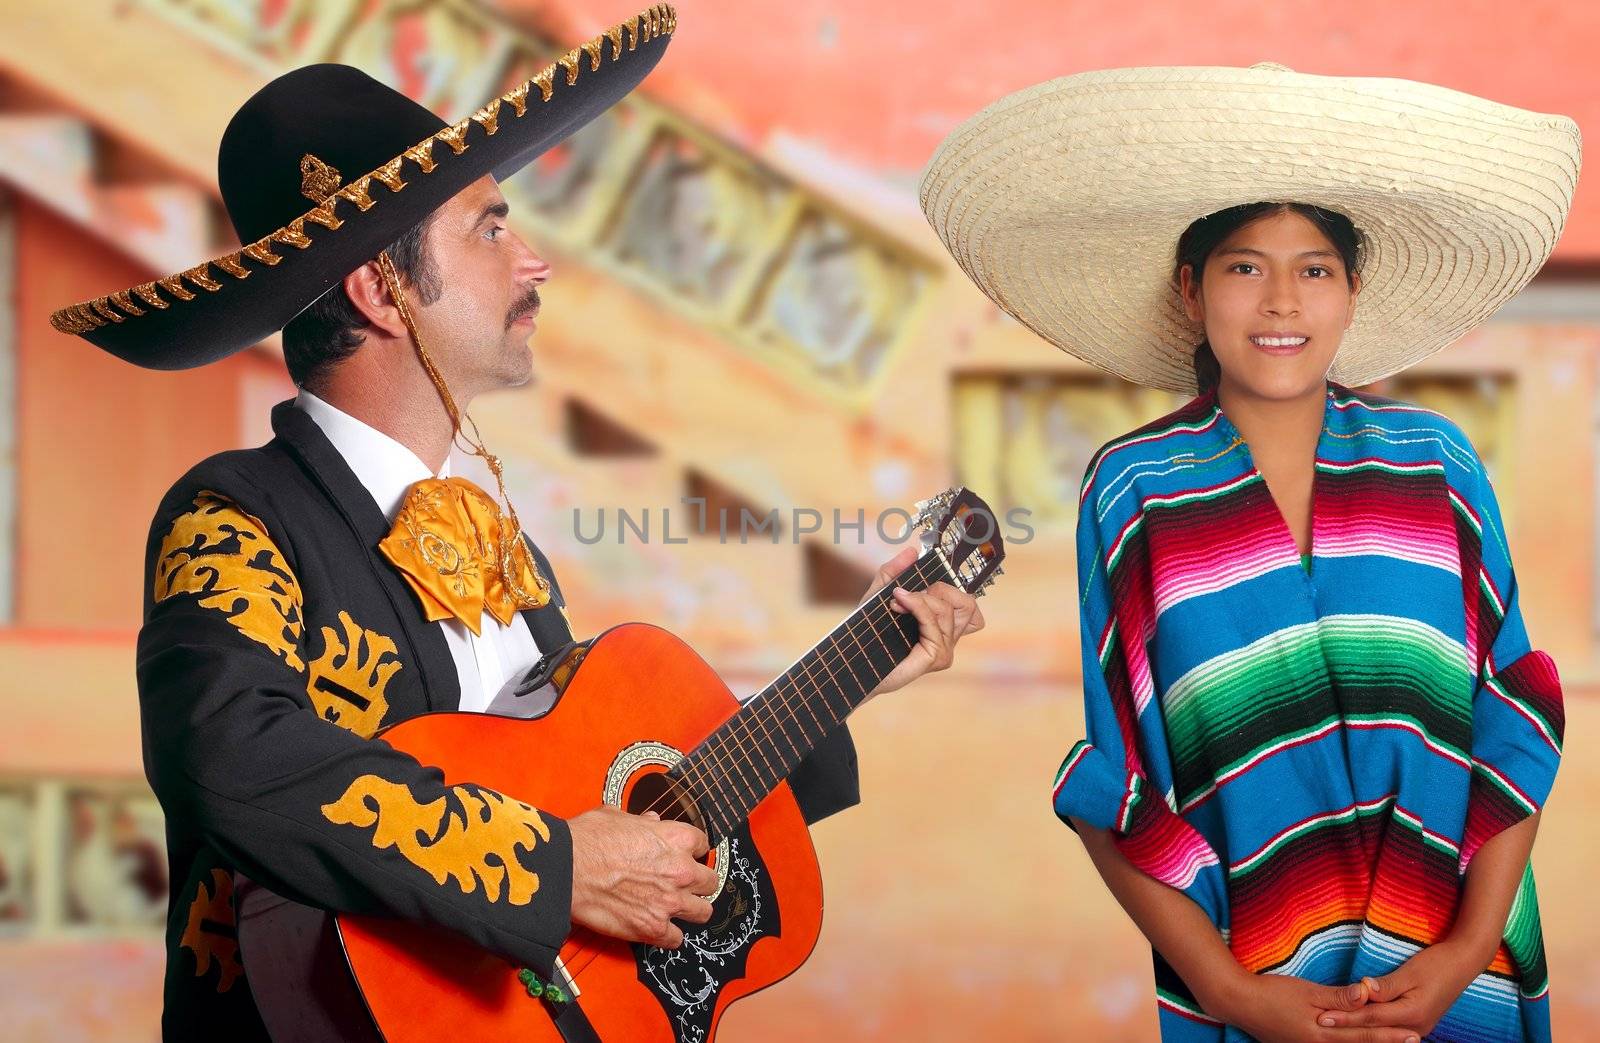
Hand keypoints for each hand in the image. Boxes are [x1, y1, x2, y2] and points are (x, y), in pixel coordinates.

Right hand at [566, 806, 719, 948]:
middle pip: (710, 881)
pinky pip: (677, 939)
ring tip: (677, 910)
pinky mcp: (653, 928)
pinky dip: (668, 936)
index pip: (702, 844)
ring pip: (703, 912)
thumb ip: (641, 822)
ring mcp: (670, 902)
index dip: (691, 851)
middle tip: (683, 885)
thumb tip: (650, 822)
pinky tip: (657, 929)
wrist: (566, 870)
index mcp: (675, 838)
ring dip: (691, 910)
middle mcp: (681, 870)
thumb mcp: (617, 816)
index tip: (684, 856)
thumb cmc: (587, 840)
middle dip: (698, 883)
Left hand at [859, 546, 984, 697]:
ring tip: (896, 603)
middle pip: (966, 603)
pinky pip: (934, 622)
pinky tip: (898, 606)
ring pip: (946, 609)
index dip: (948, 587)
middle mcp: (947, 638)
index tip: (916, 585)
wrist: (853, 662)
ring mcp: (944, 649)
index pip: (968, 604)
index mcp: (940, 625)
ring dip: (920, 599)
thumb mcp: (878, 595)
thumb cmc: (866, 635)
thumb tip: (912, 551)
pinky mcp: (937, 657)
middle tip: (908, 594)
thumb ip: (893, 572)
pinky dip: (917, 608)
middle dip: (938, 589)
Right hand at [1212, 972, 1416, 1041]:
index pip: (1363, 1035)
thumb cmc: (1271, 993)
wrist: (1238, 1002)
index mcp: (1322, 1034)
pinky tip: (1353, 1041)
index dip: (1389, 1036)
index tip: (1413, 1035)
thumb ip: (1338, 997)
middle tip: (1413, 1041)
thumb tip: (1367, 996)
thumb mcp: (1307, 991)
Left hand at [1315, 942, 1486, 1038]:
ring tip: (1334, 1030)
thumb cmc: (1437, 964)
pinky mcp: (1418, 1022)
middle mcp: (1416, 1027)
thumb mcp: (1410, 972)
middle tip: (1319, 1024)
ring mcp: (1419, 1027)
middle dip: (1346, 1027)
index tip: (1322, 1016)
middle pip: (1374, 1029)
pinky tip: (1358, 1028)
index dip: (1344, 1017)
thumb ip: (1386, 985)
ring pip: (1382, 1032)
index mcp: (1412, 1014)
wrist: (1464, 964)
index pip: (1370, 1018)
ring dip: (1358, 1030)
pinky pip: (1390, 1029)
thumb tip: (1363, 990)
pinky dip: (1373, 1028)